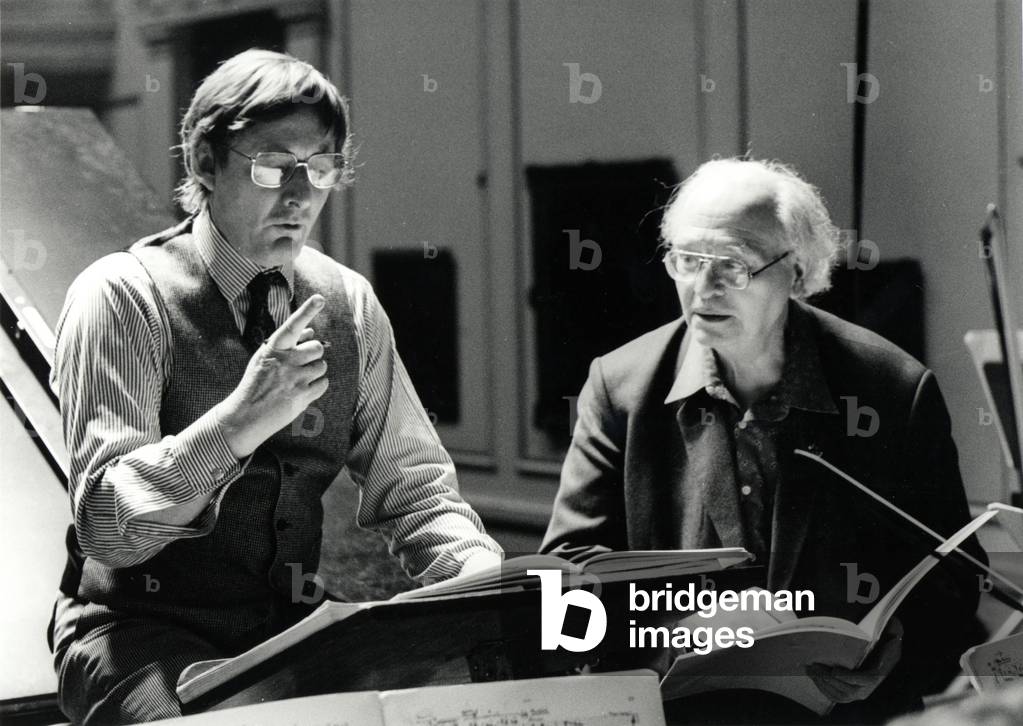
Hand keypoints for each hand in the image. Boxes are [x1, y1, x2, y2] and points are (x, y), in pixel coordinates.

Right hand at [216, 294, 329, 457]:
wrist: (245, 415)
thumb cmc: (256, 383)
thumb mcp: (265, 359)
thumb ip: (288, 344)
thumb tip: (311, 330)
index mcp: (273, 348)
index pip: (292, 326)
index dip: (307, 310)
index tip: (319, 298)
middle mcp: (285, 361)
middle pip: (318, 347)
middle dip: (314, 355)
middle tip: (301, 365)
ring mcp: (294, 378)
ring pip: (322, 366)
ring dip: (314, 372)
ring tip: (296, 380)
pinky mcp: (302, 396)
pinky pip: (324, 384)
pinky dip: (317, 387)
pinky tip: (301, 391)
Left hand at [806, 616, 902, 703]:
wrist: (883, 646)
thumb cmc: (883, 636)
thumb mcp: (892, 631)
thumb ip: (892, 632)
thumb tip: (893, 635)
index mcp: (879, 673)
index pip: (865, 680)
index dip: (849, 677)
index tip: (834, 671)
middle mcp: (870, 687)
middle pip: (849, 690)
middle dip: (830, 679)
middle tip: (814, 666)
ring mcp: (859, 692)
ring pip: (840, 695)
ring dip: (824, 683)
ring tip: (810, 670)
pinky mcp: (850, 693)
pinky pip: (836, 696)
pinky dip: (824, 689)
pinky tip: (814, 677)